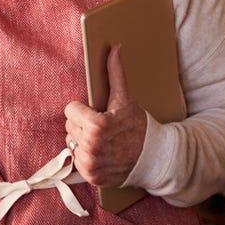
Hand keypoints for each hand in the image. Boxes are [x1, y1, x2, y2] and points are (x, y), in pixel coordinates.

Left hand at [63, 45, 146, 187]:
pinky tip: (102, 153)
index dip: (84, 110)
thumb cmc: (138, 126)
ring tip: (102, 140)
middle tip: (103, 127)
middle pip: (70, 126)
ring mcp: (90, 164)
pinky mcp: (91, 177)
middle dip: (83, 124)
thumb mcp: (125, 99)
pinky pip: (76, 161)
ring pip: (71, 143)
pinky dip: (86, 157)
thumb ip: (115, 73)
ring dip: (83, 140)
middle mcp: (91, 147)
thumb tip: (113, 48)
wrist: (155, 158)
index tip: (98, 113)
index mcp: (97, 126)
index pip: (70, 110)